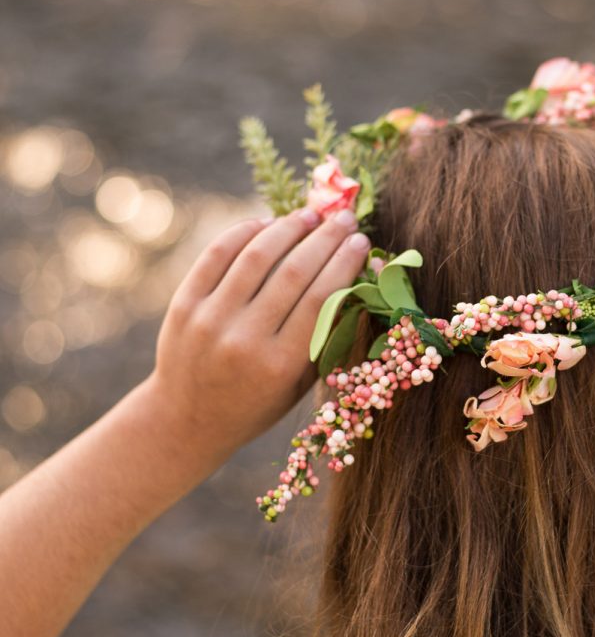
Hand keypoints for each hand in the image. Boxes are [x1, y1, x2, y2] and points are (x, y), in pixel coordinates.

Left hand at [143, 207, 369, 461]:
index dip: (344, 262)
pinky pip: (216, 255)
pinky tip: (267, 223)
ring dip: (288, 227)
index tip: (362, 241)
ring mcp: (209, 320)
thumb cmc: (258, 403)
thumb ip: (332, 333)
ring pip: (256, 256)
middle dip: (325, 238)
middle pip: (293, 272)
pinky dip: (244, 232)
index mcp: (280, 365)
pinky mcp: (183, 306)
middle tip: (344, 219)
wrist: (187, 421)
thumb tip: (368, 272)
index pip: (321, 298)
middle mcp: (243, 341)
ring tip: (309, 215)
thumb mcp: (301, 382)